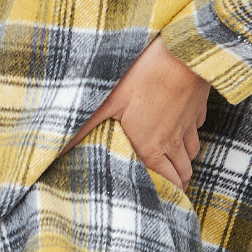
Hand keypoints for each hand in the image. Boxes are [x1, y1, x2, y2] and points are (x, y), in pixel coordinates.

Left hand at [61, 37, 209, 191]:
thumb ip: (83, 128)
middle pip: (184, 172)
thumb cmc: (144, 76)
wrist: (183, 52)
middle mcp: (173, 141)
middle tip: (167, 184)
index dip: (167, 194)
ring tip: (173, 160)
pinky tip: (180, 126)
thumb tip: (54, 151)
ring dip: (183, 159)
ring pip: (192, 152)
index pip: (168, 183)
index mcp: (152, 148)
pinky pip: (197, 127)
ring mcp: (189, 123)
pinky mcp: (198, 105)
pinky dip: (190, 132)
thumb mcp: (107, 101)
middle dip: (177, 181)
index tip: (160, 199)